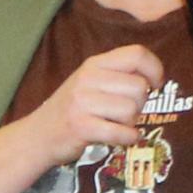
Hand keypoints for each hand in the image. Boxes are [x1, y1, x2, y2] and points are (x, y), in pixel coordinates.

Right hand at [28, 41, 165, 172]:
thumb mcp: (90, 82)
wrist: (37, 135)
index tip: (155, 84)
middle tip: (125, 111)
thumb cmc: (72, 109)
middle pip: (139, 86)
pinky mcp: (81, 127)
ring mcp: (82, 103)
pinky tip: (121, 137)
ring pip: (131, 110)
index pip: (137, 54)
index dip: (154, 69)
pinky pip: (121, 132)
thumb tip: (155, 78)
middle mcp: (87, 79)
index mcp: (94, 64)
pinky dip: (127, 138)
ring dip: (131, 122)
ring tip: (115, 124)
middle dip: (141, 104)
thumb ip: (118, 75)